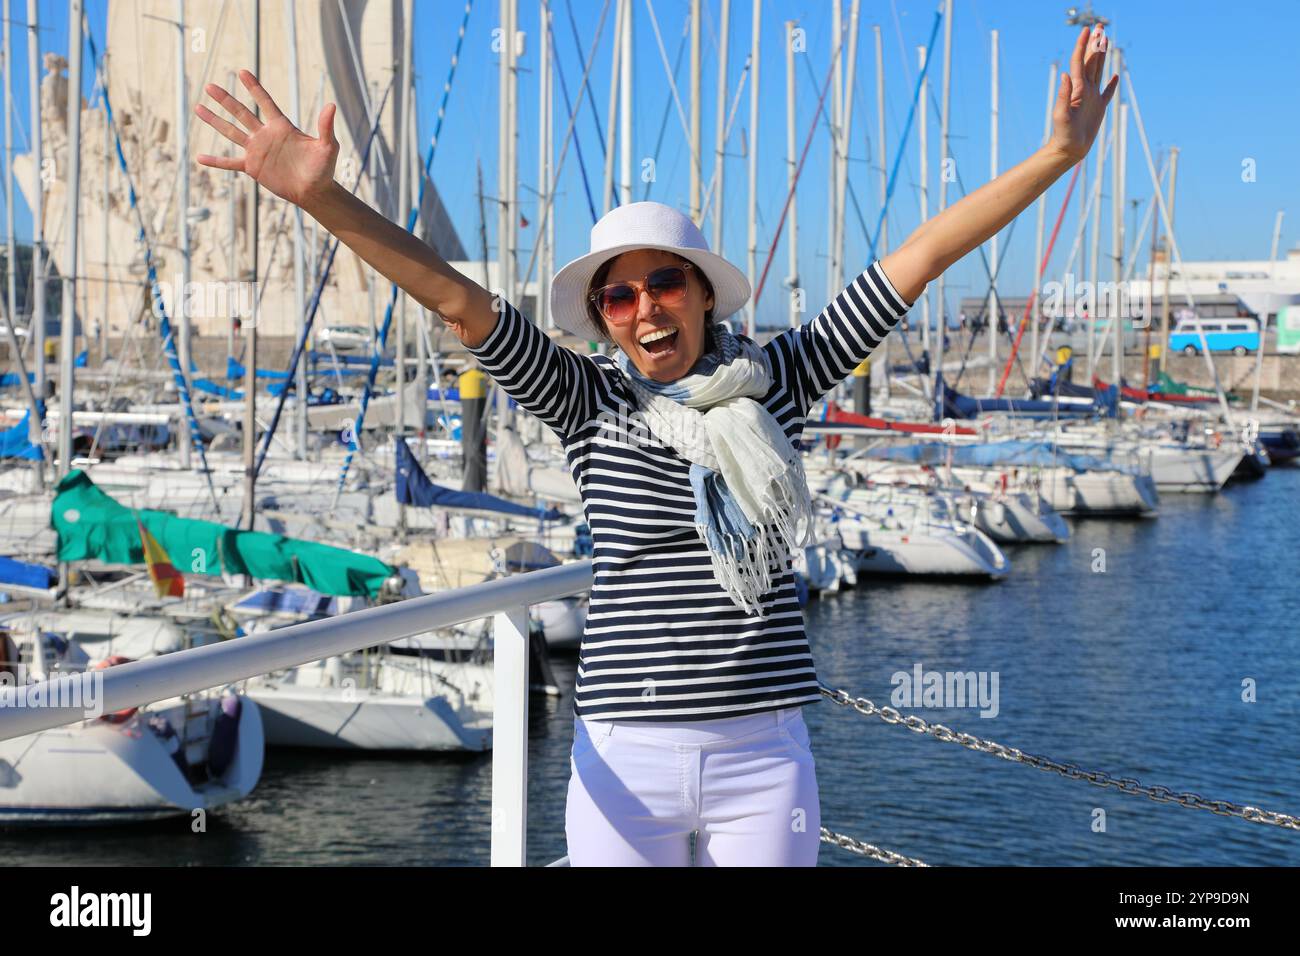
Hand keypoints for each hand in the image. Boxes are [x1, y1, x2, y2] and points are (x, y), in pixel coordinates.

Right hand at [195, 70, 339, 208]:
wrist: (314, 191)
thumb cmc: (323, 168)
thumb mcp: (327, 146)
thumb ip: (325, 126)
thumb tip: (332, 105)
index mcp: (282, 127)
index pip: (265, 102)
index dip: (254, 88)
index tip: (242, 71)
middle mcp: (266, 135)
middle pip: (241, 113)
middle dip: (225, 100)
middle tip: (209, 86)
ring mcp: (257, 150)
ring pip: (231, 132)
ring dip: (215, 121)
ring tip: (198, 108)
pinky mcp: (253, 167)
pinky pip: (230, 163)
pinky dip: (216, 162)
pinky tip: (200, 158)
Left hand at [1047, 24, 1118, 164]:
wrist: (1069, 149)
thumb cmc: (1063, 134)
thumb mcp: (1061, 115)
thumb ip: (1063, 94)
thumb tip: (1065, 74)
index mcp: (1077, 89)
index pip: (1079, 62)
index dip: (1083, 45)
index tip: (1087, 30)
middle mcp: (1085, 90)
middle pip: (1091, 61)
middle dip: (1094, 44)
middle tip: (1099, 27)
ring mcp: (1092, 98)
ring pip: (1099, 71)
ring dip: (1102, 56)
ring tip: (1106, 41)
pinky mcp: (1099, 108)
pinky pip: (1107, 93)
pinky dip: (1112, 84)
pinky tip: (1115, 77)